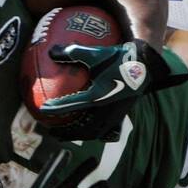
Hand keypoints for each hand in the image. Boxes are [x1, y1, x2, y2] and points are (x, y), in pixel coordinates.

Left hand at [39, 40, 187, 139]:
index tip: (43, 111)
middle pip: (84, 128)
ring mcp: (115, 114)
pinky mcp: (121, 114)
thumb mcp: (94, 53)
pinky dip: (95, 132)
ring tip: (68, 135)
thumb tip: (51, 52)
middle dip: (67, 132)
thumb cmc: (118, 57)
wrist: (144, 63)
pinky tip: (90, 130)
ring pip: (96, 132)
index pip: (72, 106)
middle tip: (52, 132)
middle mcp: (106, 109)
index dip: (56, 109)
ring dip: (81, 135)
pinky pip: (106, 129)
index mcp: (97, 96)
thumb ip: (72, 52)